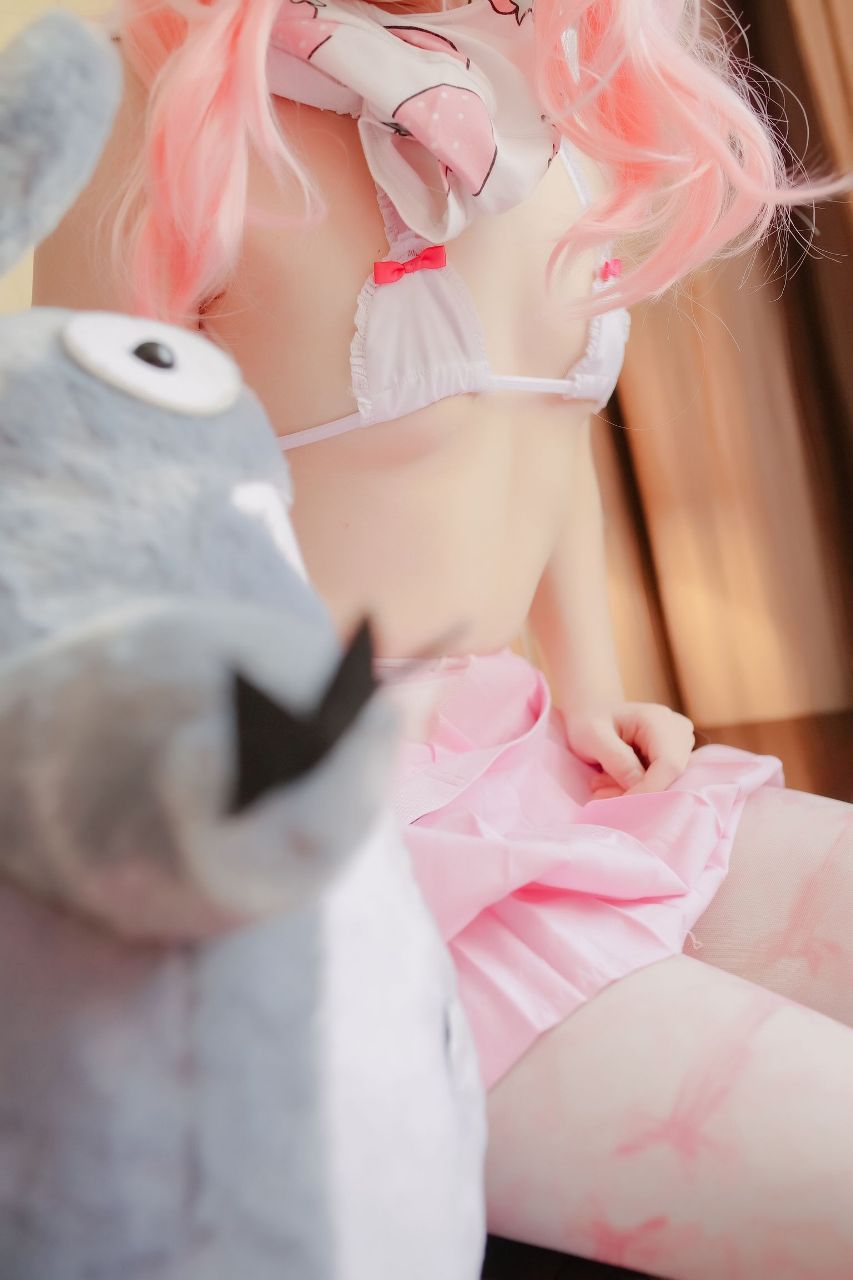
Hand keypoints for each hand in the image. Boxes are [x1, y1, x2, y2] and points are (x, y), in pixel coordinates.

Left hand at [562, 700, 695, 797]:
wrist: (592, 711)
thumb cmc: (589, 720)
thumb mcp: (593, 737)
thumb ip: (617, 760)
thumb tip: (638, 786)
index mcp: (659, 721)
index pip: (668, 765)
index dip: (649, 790)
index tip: (620, 806)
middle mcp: (678, 731)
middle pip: (670, 777)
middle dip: (636, 791)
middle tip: (599, 791)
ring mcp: (680, 745)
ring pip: (665, 783)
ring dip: (632, 790)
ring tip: (601, 782)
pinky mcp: (674, 758)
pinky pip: (661, 783)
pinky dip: (635, 788)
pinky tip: (611, 780)